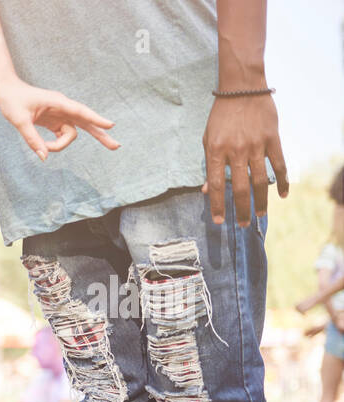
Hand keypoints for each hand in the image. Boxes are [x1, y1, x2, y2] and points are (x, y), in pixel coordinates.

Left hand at [0, 79, 118, 158]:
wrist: (7, 91)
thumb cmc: (12, 101)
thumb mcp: (19, 121)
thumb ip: (32, 139)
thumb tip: (44, 156)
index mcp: (58, 102)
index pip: (81, 112)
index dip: (96, 119)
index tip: (110, 125)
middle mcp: (63, 108)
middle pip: (87, 122)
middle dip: (100, 134)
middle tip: (117, 146)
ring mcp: (60, 115)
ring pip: (72, 133)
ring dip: (60, 145)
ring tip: (44, 148)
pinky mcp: (54, 121)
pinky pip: (62, 136)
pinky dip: (55, 144)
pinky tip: (46, 147)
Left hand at [202, 95, 288, 226]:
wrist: (242, 88)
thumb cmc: (221, 116)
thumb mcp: (207, 139)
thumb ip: (209, 165)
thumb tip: (207, 191)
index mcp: (216, 151)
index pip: (215, 186)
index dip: (217, 205)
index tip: (219, 221)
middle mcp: (236, 151)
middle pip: (239, 188)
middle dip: (240, 209)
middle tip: (243, 225)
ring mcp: (255, 145)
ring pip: (260, 180)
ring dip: (261, 201)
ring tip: (260, 216)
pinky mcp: (272, 138)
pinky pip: (279, 163)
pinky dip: (283, 180)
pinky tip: (282, 195)